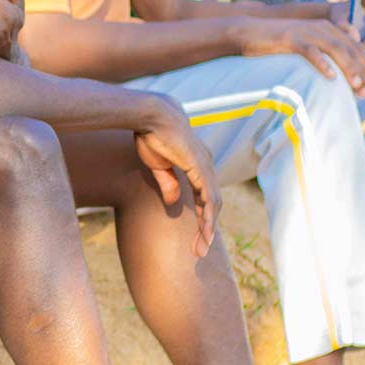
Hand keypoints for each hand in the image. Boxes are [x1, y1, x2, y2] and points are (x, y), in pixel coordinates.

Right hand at [134, 105, 219, 255]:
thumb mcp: (158, 165)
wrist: (151, 115)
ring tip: (201, 249)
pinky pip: (209, 199)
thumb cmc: (151, 134)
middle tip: (199, 249)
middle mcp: (205, 166)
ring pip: (213, 205)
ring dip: (208, 229)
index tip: (195, 235)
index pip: (205, 194)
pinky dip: (208, 218)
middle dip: (207, 228)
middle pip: (212, 203)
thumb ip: (168, 182)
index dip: (201, 215)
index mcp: (196, 164)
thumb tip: (174, 202)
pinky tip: (205, 233)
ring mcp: (205, 168)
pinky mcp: (201, 169)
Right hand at [237, 16, 364, 93]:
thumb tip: (338, 73)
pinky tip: (330, 76)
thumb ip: (322, 52)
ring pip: (335, 49)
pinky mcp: (290, 38)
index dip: (364, 64)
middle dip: (360, 69)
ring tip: (355, 85)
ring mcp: (305, 31)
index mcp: (326, 28)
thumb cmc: (276, 43)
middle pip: (348, 48)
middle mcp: (320, 27)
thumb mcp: (304, 45)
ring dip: (348, 68)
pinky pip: (310, 51)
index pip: (353, 45)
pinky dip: (322, 63)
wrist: (249, 32)